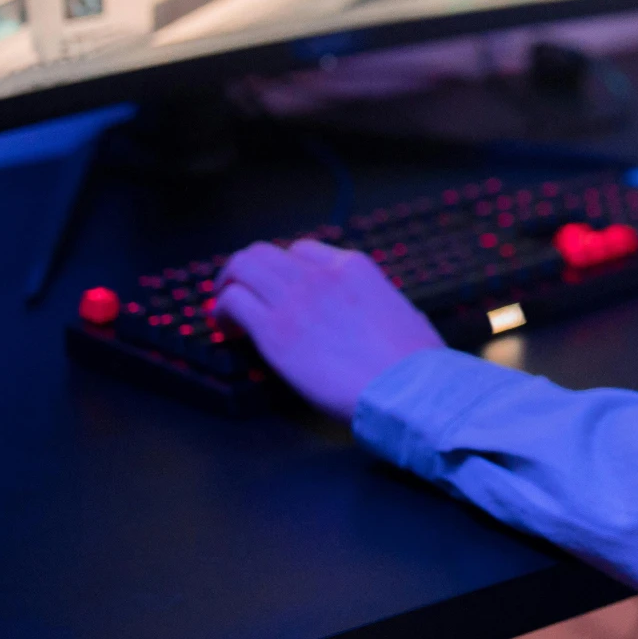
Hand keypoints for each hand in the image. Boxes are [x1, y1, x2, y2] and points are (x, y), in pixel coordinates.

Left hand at [214, 239, 445, 419]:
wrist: (406, 387)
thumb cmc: (415, 362)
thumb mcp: (403, 313)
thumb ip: (378, 304)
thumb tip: (376, 314)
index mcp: (354, 268)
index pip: (302, 251)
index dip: (283, 268)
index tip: (277, 288)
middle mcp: (320, 275)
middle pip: (264, 253)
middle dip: (246, 270)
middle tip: (239, 291)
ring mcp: (295, 300)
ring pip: (242, 268)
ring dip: (228, 285)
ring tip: (225, 309)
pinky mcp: (274, 330)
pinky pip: (233, 302)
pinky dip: (222, 311)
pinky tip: (226, 328)